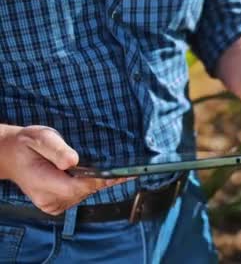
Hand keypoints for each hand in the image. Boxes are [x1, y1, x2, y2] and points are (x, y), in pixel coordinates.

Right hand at [0, 125, 129, 214]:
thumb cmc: (27, 144)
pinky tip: (96, 174)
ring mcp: (53, 204)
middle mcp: (49, 200)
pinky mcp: (57, 204)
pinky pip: (80, 195)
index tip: (123, 174)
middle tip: (125, 168)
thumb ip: (58, 150)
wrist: (12, 155)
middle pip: (85, 191)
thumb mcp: (42, 138)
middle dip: (102, 179)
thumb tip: (73, 161)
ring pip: (85, 194)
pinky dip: (90, 185)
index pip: (79, 186)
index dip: (102, 180)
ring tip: (110, 169)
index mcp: (43, 184)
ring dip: (97, 182)